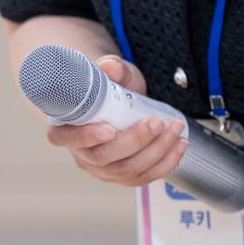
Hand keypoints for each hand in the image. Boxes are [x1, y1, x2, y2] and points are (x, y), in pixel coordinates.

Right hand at [44, 55, 190, 187]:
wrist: (119, 101)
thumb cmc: (109, 88)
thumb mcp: (111, 72)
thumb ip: (111, 68)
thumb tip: (111, 68)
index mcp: (66, 127)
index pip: (65, 138)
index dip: (85, 137)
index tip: (109, 129)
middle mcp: (81, 153)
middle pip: (103, 157)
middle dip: (135, 141)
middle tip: (156, 122)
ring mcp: (102, 168)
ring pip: (127, 170)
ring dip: (156, 151)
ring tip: (174, 129)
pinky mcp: (123, 176)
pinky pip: (144, 176)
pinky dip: (165, 163)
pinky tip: (178, 146)